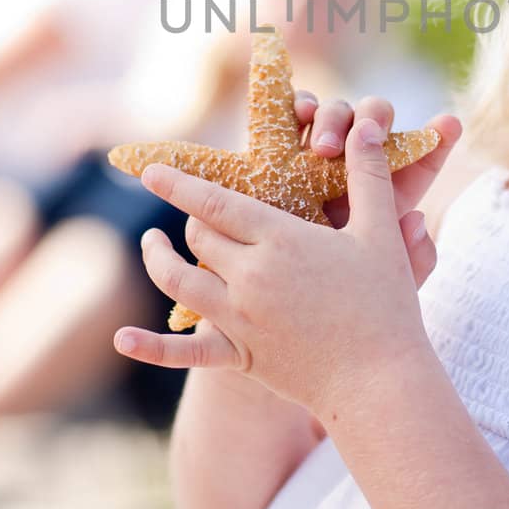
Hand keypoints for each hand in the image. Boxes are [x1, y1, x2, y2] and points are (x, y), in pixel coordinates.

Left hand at [114, 104, 462, 417]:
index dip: (180, 183)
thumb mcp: (379, 232)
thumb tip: (364, 128)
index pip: (216, 201)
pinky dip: (150, 346)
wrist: (379, 381)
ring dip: (160, 259)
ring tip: (153, 243)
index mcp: (280, 239)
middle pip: (198, 236)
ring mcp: (240, 319)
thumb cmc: (385, 303)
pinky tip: (123, 338)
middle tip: (195, 208)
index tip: (151, 171)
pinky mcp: (240, 356)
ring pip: (179, 280)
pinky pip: (184, 352)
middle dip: (192, 217)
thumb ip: (367, 176)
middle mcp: (250, 276)